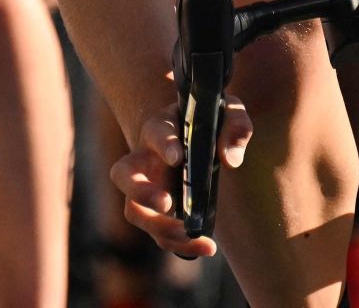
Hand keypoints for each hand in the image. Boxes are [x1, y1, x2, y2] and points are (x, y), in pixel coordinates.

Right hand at [110, 99, 253, 257]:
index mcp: (162, 127)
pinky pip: (157, 231)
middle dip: (140, 191)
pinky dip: (178, 244)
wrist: (197, 135)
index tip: (176, 156)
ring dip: (158, 227)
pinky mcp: (157, 210)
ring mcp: (146, 187)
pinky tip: (207, 246)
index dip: (163, 144)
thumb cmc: (211, 120)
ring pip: (134, 210)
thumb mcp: (229, 112)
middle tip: (165, 203)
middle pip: (124, 174)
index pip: (156, 132)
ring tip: (189, 234)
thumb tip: (230, 159)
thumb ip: (235, 126)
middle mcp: (145, 158)